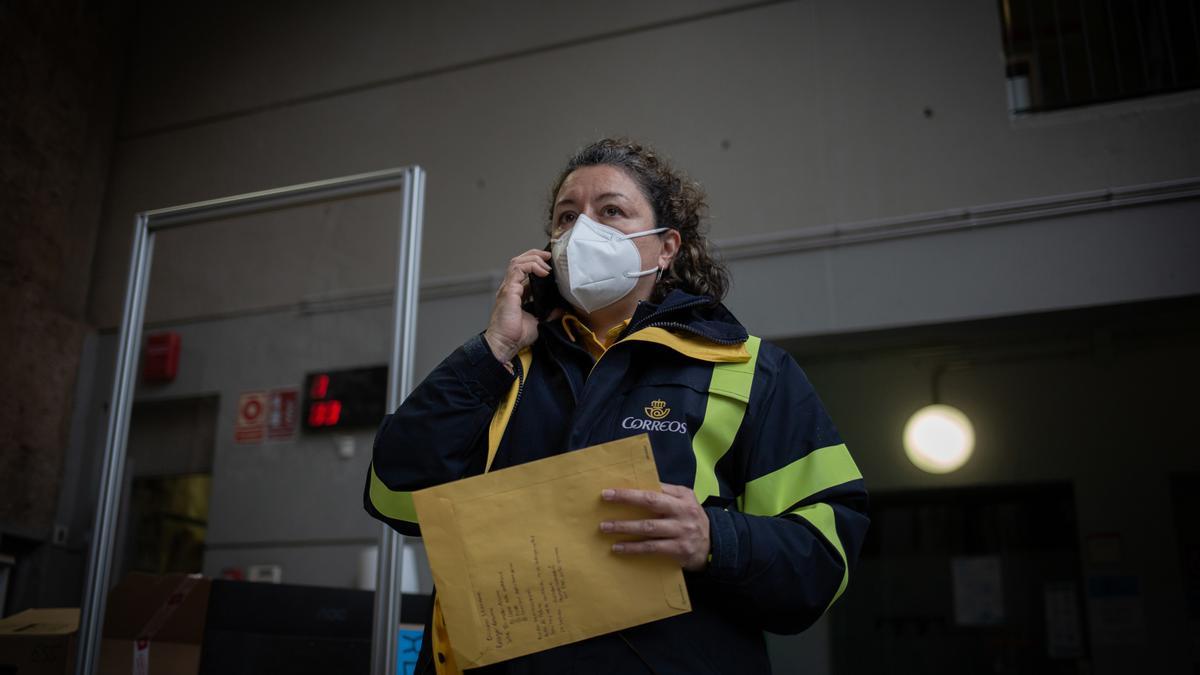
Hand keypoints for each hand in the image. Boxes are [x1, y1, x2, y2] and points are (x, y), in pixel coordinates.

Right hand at [483, 248, 550, 363]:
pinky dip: (531, 266)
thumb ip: (549, 314)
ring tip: (546, 262)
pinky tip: (542, 271)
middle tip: (549, 257)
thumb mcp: (538, 322)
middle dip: (535, 255)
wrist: (505, 344)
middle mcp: (510, 287)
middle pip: (519, 261)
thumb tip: (560, 310)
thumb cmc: (516, 336)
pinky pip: (518, 269)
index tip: (550, 266)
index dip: (536, 264)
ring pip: (518, 262)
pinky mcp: (509, 290)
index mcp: (515, 293)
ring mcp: (508, 288)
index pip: (523, 271)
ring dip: (533, 258)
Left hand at [599, 483, 710, 571]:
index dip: (633, 488)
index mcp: (683, 496)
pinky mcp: (679, 549)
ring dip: (624, 526)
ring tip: (605, 527)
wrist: (715, 545)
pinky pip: (652, 547)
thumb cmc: (692, 520)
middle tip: (605, 498)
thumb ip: (666, 495)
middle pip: (652, 502)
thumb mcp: (686, 502)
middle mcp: (683, 511)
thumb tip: (637, 488)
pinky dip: (633, 548)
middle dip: (627, 498)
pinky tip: (618, 548)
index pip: (656, 488)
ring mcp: (681, 531)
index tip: (610, 489)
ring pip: (648, 527)